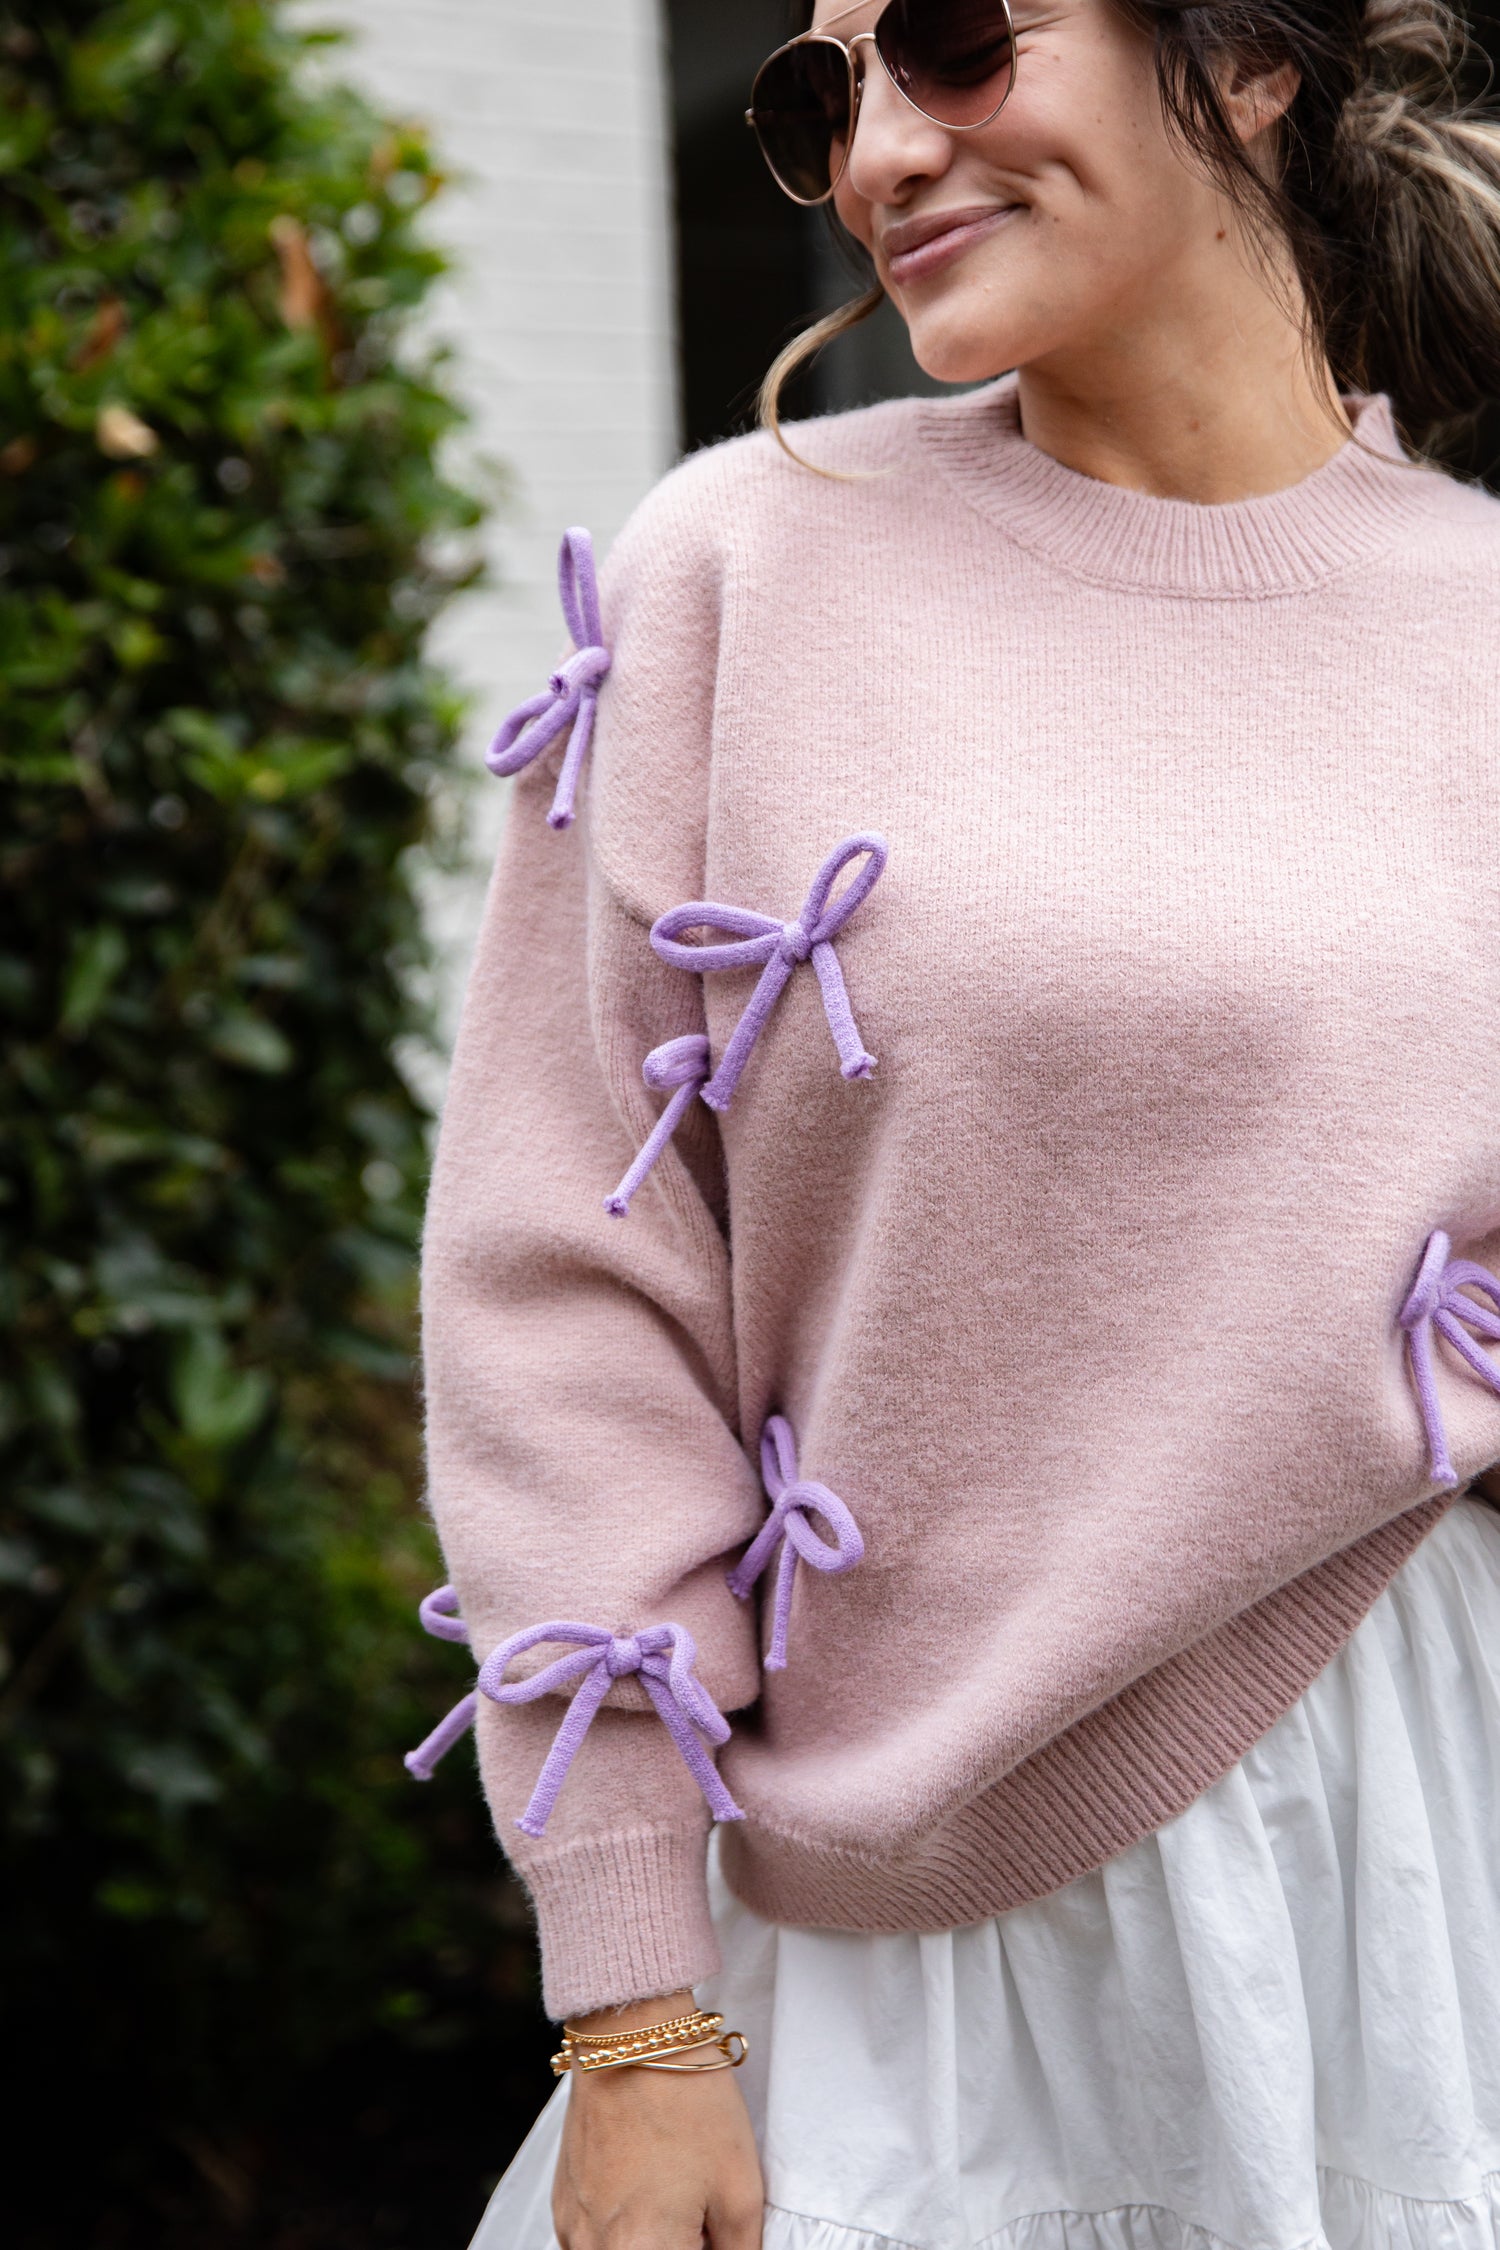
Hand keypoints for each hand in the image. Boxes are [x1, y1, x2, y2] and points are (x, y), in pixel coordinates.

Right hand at [552, 1992, 764, 2249]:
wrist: (632, 2038)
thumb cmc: (688, 2102)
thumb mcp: (740, 2189)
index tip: (717, 2234)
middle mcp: (595, 2248)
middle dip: (682, 2247)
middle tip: (704, 2220)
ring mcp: (572, 2229)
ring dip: (653, 2243)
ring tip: (679, 2201)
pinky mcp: (562, 2206)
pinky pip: (596, 2242)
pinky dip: (625, 2233)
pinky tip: (650, 2193)